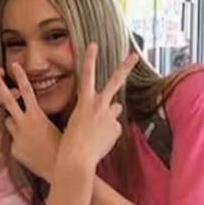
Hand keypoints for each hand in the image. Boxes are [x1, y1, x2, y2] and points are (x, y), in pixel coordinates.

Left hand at [0, 62, 61, 181]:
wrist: (61, 170)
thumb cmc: (66, 148)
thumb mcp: (60, 128)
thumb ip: (47, 119)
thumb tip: (43, 115)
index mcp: (37, 115)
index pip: (26, 91)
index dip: (20, 76)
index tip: (14, 64)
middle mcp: (23, 124)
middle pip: (7, 102)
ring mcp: (17, 137)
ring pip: (8, 122)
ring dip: (14, 121)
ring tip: (27, 128)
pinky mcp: (14, 150)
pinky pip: (14, 141)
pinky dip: (20, 142)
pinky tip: (32, 151)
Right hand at [57, 44, 136, 168]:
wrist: (76, 159)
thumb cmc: (70, 143)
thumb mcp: (75, 122)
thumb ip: (91, 112)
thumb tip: (112, 109)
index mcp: (84, 102)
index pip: (86, 74)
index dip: (90, 58)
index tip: (93, 45)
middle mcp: (99, 105)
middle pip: (114, 81)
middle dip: (124, 67)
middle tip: (133, 55)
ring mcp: (110, 116)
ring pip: (115, 108)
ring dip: (110, 115)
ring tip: (97, 131)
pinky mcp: (117, 128)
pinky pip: (114, 129)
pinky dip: (109, 134)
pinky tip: (101, 142)